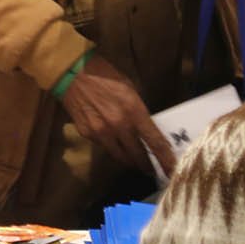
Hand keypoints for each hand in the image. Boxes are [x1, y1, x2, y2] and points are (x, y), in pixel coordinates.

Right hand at [61, 55, 174, 174]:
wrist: (72, 72)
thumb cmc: (105, 75)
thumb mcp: (130, 89)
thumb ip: (139, 112)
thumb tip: (147, 129)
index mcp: (133, 110)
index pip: (155, 141)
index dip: (165, 159)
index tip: (172, 171)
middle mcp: (118, 125)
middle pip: (138, 155)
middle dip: (147, 165)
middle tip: (153, 170)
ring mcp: (101, 132)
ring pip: (120, 156)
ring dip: (130, 161)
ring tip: (136, 162)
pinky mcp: (87, 134)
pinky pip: (104, 146)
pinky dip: (111, 147)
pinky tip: (113, 142)